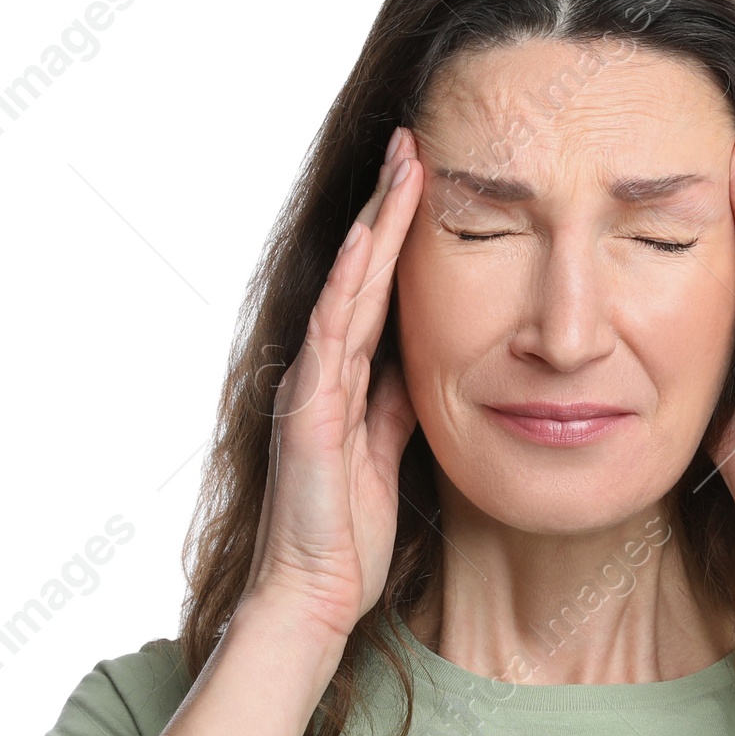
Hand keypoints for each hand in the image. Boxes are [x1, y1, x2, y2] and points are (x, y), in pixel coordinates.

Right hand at [239, 127, 424, 640]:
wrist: (313, 593)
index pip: (379, 292)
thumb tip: (420, 363)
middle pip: (361, 273)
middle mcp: (324, 371)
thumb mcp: (389, 455)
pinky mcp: (308, 410)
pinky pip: (332, 337)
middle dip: (387, 207)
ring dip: (374, 225)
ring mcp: (312, 386)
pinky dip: (348, 285)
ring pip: (348, 288)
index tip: (426, 181)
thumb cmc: (346, 535)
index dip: (400, 236)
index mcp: (348, 382)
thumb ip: (396, 406)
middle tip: (413, 142)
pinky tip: (365, 242)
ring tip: (400, 165)